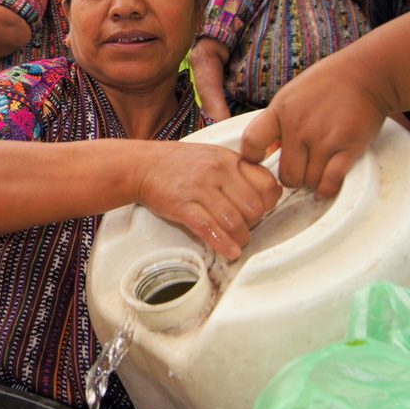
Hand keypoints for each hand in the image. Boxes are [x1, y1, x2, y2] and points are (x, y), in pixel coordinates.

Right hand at [135, 143, 281, 259]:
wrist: (141, 165)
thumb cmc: (177, 163)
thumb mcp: (213, 156)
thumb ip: (239, 171)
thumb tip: (267, 194)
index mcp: (229, 159)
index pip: (267, 185)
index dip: (268, 203)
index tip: (261, 210)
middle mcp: (217, 171)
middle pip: (253, 208)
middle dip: (253, 223)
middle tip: (244, 227)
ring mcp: (199, 188)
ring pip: (234, 221)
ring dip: (240, 238)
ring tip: (237, 243)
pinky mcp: (182, 206)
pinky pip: (209, 228)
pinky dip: (223, 244)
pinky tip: (229, 252)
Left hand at [241, 60, 385, 198]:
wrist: (365, 74)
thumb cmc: (326, 84)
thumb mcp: (290, 96)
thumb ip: (276, 121)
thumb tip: (265, 150)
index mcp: (280, 111)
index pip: (252, 142)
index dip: (252, 159)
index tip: (260, 164)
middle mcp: (299, 126)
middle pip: (285, 173)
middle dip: (290, 179)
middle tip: (297, 174)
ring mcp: (324, 138)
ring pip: (308, 180)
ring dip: (311, 182)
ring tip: (314, 173)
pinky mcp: (348, 147)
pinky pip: (330, 181)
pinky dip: (327, 189)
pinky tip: (325, 187)